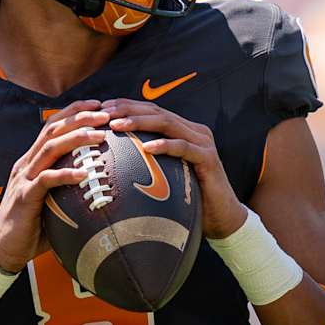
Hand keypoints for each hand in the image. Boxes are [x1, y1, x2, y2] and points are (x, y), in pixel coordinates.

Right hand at [0, 100, 109, 272]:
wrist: (3, 249)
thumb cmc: (32, 228)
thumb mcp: (52, 201)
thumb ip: (69, 189)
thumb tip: (101, 187)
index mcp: (32, 161)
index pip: (52, 126)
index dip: (74, 112)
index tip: (98, 105)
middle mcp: (27, 164)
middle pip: (53, 130)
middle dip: (79, 118)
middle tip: (104, 114)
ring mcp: (24, 178)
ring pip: (50, 148)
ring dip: (76, 138)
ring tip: (99, 135)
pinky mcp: (24, 196)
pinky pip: (46, 180)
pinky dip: (66, 174)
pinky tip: (85, 172)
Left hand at [101, 98, 247, 238]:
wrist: (222, 218)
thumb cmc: (191, 200)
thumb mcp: (167, 176)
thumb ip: (150, 162)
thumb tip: (114, 163)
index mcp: (184, 130)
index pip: (151, 110)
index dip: (126, 106)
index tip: (101, 108)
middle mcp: (194, 131)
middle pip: (157, 111)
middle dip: (128, 109)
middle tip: (103, 113)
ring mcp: (203, 143)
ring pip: (168, 124)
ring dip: (140, 122)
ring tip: (117, 126)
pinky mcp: (208, 158)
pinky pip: (183, 147)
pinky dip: (164, 145)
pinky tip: (145, 147)